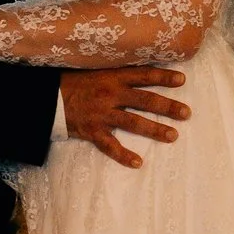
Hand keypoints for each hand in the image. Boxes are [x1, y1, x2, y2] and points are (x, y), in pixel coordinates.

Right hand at [61, 66, 188, 167]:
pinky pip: (110, 146)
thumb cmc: (73, 83)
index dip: (163, 77)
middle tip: (186, 113)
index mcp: (112, 77)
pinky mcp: (92, 131)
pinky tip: (138, 163)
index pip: (143, 75)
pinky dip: (124, 155)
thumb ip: (117, 73)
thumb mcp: (96, 70)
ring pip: (133, 122)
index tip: (182, 80)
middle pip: (145, 100)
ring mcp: (102, 114)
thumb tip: (142, 72)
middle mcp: (110, 94)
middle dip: (167, 106)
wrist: (46, 98)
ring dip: (155, 129)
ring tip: (173, 136)